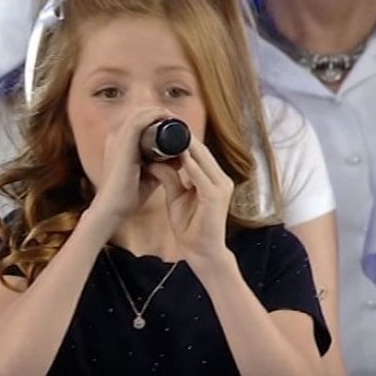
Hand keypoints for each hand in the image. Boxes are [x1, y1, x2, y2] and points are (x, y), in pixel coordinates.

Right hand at [89, 107, 169, 229]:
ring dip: (161, 113)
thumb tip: (181, 156)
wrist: (113, 208)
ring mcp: (117, 137)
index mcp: (118, 141)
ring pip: (141, 112)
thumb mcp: (150, 174)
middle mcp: (115, 135)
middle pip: (141, 112)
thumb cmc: (130, 194)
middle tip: (180, 121)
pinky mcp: (122, 142)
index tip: (178, 125)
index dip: (158, 118)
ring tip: (178, 120)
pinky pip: (139, 120)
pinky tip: (169, 119)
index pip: (139, 120)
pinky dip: (155, 116)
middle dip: (162, 113)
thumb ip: (162, 164)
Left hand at [146, 137, 232, 262]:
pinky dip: (189, 165)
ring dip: (185, 146)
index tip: (164, 127)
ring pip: (203, 159)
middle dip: (183, 137)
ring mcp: (221, 187)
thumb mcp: (176, 196)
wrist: (202, 252)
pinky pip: (201, 176)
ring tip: (168, 132)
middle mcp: (221, 179)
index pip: (199, 152)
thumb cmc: (190, 226)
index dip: (182, 139)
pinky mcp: (215, 197)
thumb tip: (154, 159)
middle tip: (164, 123)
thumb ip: (169, 177)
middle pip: (202, 151)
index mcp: (214, 178)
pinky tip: (177, 155)